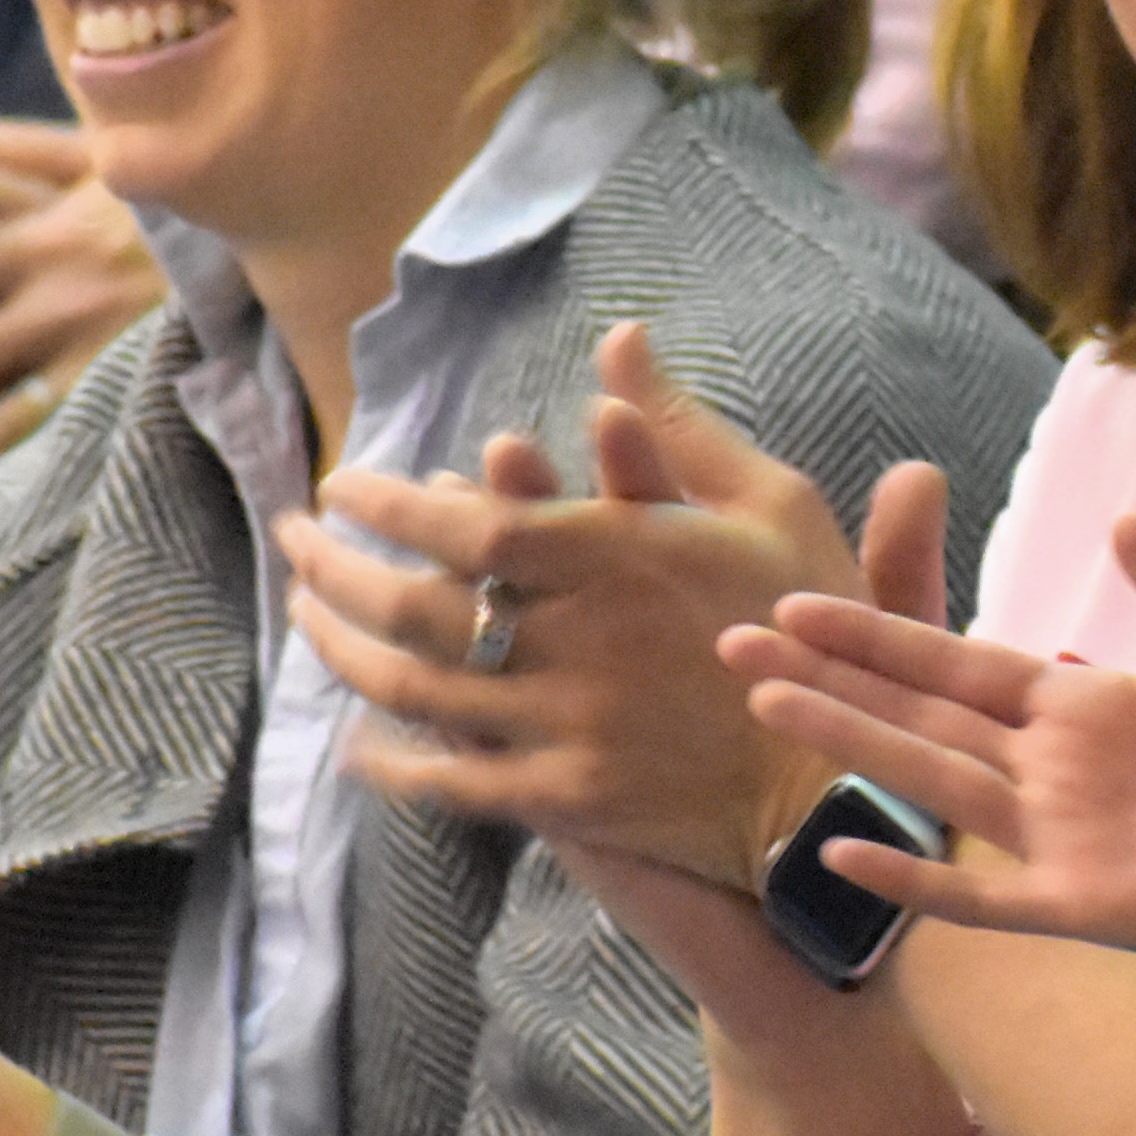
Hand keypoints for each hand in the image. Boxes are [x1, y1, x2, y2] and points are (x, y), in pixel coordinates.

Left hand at [288, 323, 923, 889]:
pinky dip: (395, 762)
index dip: (389, 505)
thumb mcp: (773, 505)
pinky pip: (454, 782)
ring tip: (307, 620)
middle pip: (415, 605)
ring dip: (345, 652)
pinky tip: (359, 743)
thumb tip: (619, 337)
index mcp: (620, 557)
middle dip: (333, 569)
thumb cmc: (812, 626)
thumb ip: (683, 426)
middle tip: (292, 542)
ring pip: (418, 689)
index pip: (468, 524)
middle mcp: (577, 639)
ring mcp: (567, 725)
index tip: (345, 485)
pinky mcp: (570, 797)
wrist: (843, 777)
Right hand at [719, 513, 1135, 978]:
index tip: (798, 600)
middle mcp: (1052, 769)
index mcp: (1084, 707)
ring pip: (931, 782)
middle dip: (831, 678)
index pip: (959, 661)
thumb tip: (1123, 519)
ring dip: (850, 746)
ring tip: (766, 704)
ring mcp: (1059, 839)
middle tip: (733, 641)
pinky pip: (982, 896)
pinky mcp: (1083, 905)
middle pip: (919, 713)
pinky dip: (915, 879)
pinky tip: (842, 854)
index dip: (881, 633)